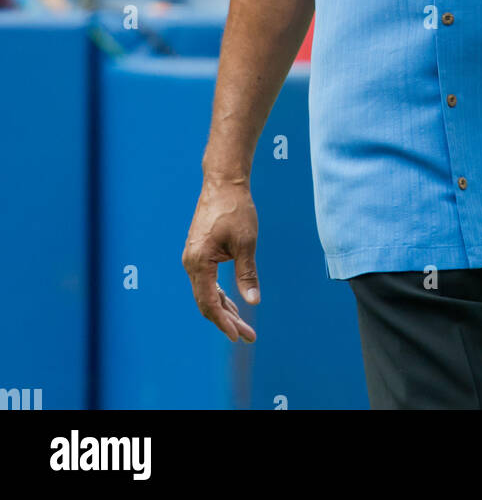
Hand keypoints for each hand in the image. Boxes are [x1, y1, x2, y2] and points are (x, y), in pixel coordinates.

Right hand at [182, 177, 259, 343]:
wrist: (224, 182)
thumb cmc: (236, 209)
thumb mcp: (246, 243)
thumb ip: (247, 274)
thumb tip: (253, 303)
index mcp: (199, 262)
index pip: (208, 302)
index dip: (223, 322)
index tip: (237, 335)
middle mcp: (191, 262)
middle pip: (206, 302)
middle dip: (227, 321)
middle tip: (248, 336)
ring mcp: (193, 258)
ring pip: (206, 293)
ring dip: (224, 310)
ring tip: (243, 326)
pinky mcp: (199, 253)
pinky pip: (207, 281)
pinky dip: (219, 295)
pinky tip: (232, 304)